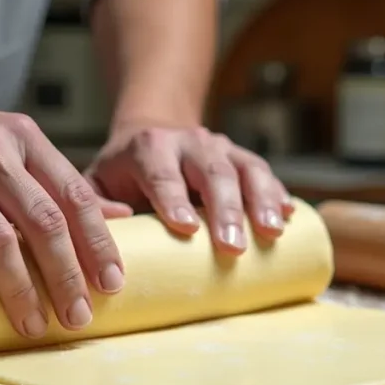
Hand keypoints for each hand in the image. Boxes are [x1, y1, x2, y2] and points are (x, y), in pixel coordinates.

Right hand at [0, 79, 128, 335]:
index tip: (113, 286)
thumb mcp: (8, 146)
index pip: (73, 195)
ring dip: (17, 287)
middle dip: (65, 275)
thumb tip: (121, 217)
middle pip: (40, 220)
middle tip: (77, 318)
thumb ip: (56, 181)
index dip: (97, 244)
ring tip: (32, 325)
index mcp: (21, 139)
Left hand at [84, 123, 294, 252]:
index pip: (162, 173)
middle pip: (212, 171)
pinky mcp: (243, 159)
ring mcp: (222, 149)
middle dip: (225, 209)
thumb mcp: (98, 181)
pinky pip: (266, 173)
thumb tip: (115, 222)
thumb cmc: (124, 173)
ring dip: (261, 201)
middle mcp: (190, 142)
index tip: (185, 228)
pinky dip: (278, 194)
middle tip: (232, 247)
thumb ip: (96, 203)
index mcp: (150, 147)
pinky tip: (289, 216)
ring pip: (246, 168)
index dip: (174, 198)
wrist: (154, 137)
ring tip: (271, 233)